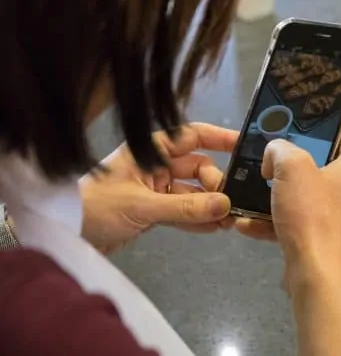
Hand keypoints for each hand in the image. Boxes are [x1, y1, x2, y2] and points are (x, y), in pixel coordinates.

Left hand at [79, 123, 238, 253]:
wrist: (65, 235)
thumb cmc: (96, 207)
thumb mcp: (142, 205)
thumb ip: (185, 206)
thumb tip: (225, 205)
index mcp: (150, 150)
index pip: (192, 136)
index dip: (219, 138)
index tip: (245, 146)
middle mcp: (156, 165)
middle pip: (198, 167)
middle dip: (216, 184)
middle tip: (228, 203)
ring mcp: (155, 188)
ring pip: (193, 192)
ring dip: (210, 205)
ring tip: (229, 220)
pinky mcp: (153, 210)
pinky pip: (183, 210)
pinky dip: (197, 219)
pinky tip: (214, 228)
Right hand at [259, 127, 340, 288]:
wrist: (315, 273)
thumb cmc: (311, 213)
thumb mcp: (291, 167)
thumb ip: (281, 149)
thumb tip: (276, 154)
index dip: (326, 125)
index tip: (300, 125)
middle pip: (324, 164)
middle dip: (293, 162)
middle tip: (271, 158)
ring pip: (308, 195)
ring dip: (279, 194)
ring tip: (254, 190)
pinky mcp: (329, 238)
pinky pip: (301, 221)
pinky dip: (277, 221)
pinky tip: (248, 223)